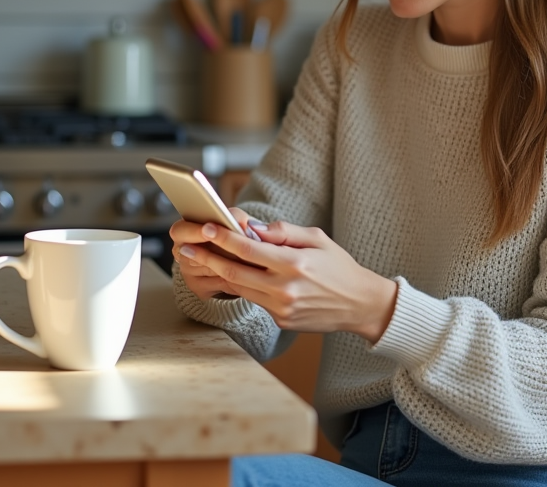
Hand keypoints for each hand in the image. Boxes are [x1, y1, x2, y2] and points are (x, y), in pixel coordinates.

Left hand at [177, 208, 398, 343]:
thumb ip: (285, 232)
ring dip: (218, 273)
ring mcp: (281, 307)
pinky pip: (255, 300)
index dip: (223, 238)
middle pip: (234, 271)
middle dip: (207, 258)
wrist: (360, 304)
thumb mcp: (318, 239)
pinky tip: (230, 275)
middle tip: (186, 247)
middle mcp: (285, 287)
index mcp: (294, 263)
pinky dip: (242, 287)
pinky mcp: (281, 320)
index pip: (248, 249)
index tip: (206, 227)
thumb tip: (256, 228)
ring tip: (200, 260)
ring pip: (239, 288)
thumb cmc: (340, 267)